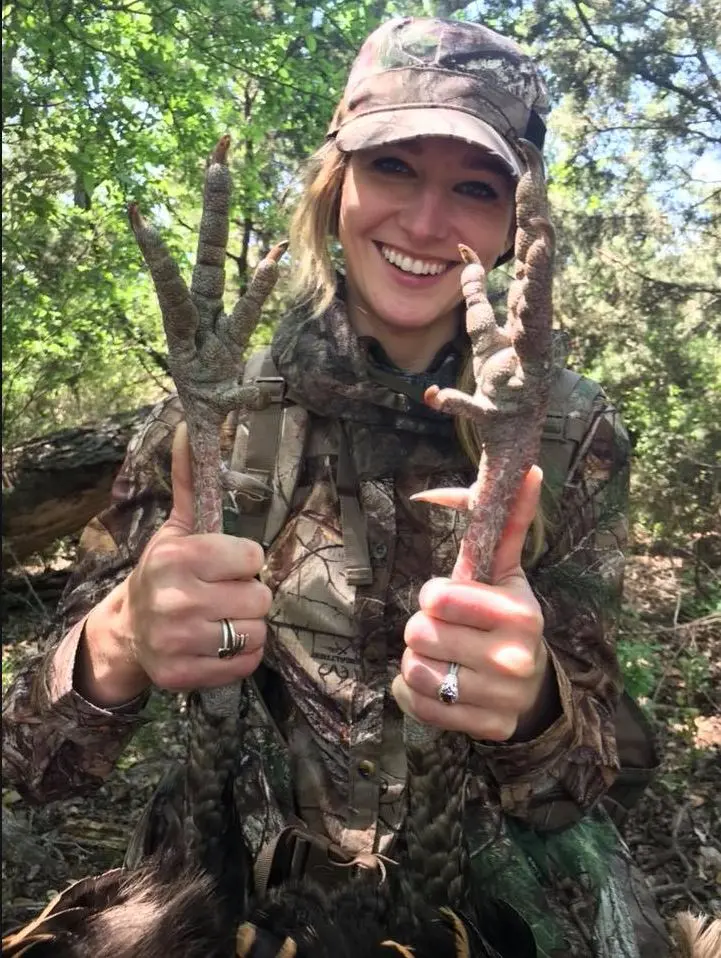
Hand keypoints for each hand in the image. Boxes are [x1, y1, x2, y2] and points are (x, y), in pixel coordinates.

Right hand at [80, 423, 270, 704]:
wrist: (128, 631)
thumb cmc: (163, 573)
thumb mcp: (176, 528)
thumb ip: (191, 480)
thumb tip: (189, 426)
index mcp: (177, 558)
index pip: (253, 558)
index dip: (244, 562)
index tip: (225, 566)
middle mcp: (176, 600)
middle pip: (260, 598)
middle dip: (248, 595)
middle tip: (223, 595)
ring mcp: (179, 642)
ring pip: (257, 632)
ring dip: (247, 627)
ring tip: (222, 620)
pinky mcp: (185, 676)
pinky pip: (247, 664)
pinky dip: (241, 656)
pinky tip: (218, 644)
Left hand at [392, 467, 557, 740]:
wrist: (532, 688)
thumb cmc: (508, 621)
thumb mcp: (508, 575)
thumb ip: (508, 525)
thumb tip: (527, 468)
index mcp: (519, 614)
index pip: (438, 597)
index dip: (434, 596)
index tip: (448, 601)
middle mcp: (513, 659)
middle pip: (419, 633)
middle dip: (423, 629)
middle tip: (445, 632)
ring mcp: (499, 699)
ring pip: (413, 669)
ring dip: (417, 661)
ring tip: (442, 658)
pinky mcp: (481, 728)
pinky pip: (414, 703)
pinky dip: (413, 692)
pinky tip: (437, 684)